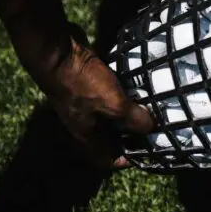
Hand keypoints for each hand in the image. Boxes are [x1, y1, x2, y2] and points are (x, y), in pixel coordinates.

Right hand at [31, 29, 154, 168]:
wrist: (55, 51)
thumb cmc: (82, 83)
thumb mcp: (114, 104)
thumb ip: (133, 118)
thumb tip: (151, 127)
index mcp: (87, 134)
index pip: (106, 158)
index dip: (126, 159)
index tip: (147, 151)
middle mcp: (84, 122)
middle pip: (110, 137)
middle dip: (131, 134)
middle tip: (154, 128)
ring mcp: (84, 102)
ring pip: (110, 114)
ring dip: (128, 113)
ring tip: (151, 108)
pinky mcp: (87, 84)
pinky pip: (108, 95)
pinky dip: (122, 94)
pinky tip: (138, 87)